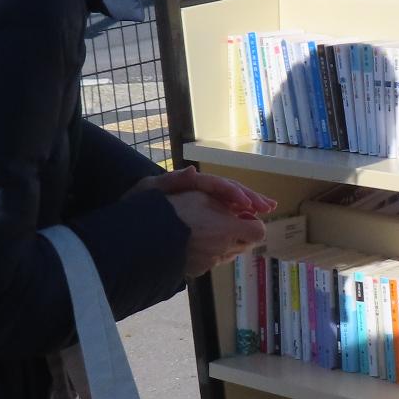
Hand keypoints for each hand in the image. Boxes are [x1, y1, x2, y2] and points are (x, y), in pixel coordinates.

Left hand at [130, 167, 276, 219]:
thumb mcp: (149, 189)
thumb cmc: (137, 206)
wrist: (129, 227)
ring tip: (267, 210)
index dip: (234, 192)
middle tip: (269, 206)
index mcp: (190, 184)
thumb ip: (172, 180)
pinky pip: (225, 216)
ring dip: (250, 206)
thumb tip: (194, 171)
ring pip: (231, 203)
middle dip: (250, 198)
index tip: (248, 203)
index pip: (218, 184)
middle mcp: (199, 192)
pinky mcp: (202, 219)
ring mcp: (201, 204)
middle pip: (230, 191)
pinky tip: (249, 225)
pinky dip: (239, 220)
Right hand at [166, 192, 266, 279]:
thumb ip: (226, 202)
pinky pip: (213, 262)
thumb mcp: (201, 196)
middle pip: (246, 244)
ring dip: (226, 243)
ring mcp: (211, 262)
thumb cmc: (176, 210)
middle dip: (242, 233)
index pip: (259, 231)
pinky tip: (196, 243)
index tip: (243, 215)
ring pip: (230, 254)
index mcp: (229, 229)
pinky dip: (210, 253)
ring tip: (209, 231)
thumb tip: (241, 206)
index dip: (254, 223)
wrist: (148, 236)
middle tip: (227, 222)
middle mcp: (224, 248)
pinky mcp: (199, 270)